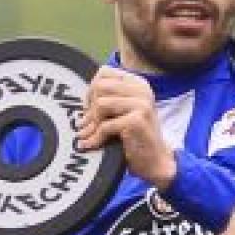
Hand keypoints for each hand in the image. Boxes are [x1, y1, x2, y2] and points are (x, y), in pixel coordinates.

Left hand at [79, 66, 176, 189]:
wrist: (155, 162)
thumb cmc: (135, 137)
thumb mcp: (122, 112)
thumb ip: (107, 100)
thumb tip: (79, 105)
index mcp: (138, 83)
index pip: (105, 72)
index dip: (92, 89)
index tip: (90, 109)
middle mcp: (142, 90)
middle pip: (100, 86)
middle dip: (90, 107)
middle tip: (87, 124)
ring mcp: (142, 104)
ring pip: (101, 103)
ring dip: (92, 122)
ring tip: (89, 134)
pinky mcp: (138, 121)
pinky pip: (106, 125)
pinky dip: (96, 137)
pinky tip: (91, 145)